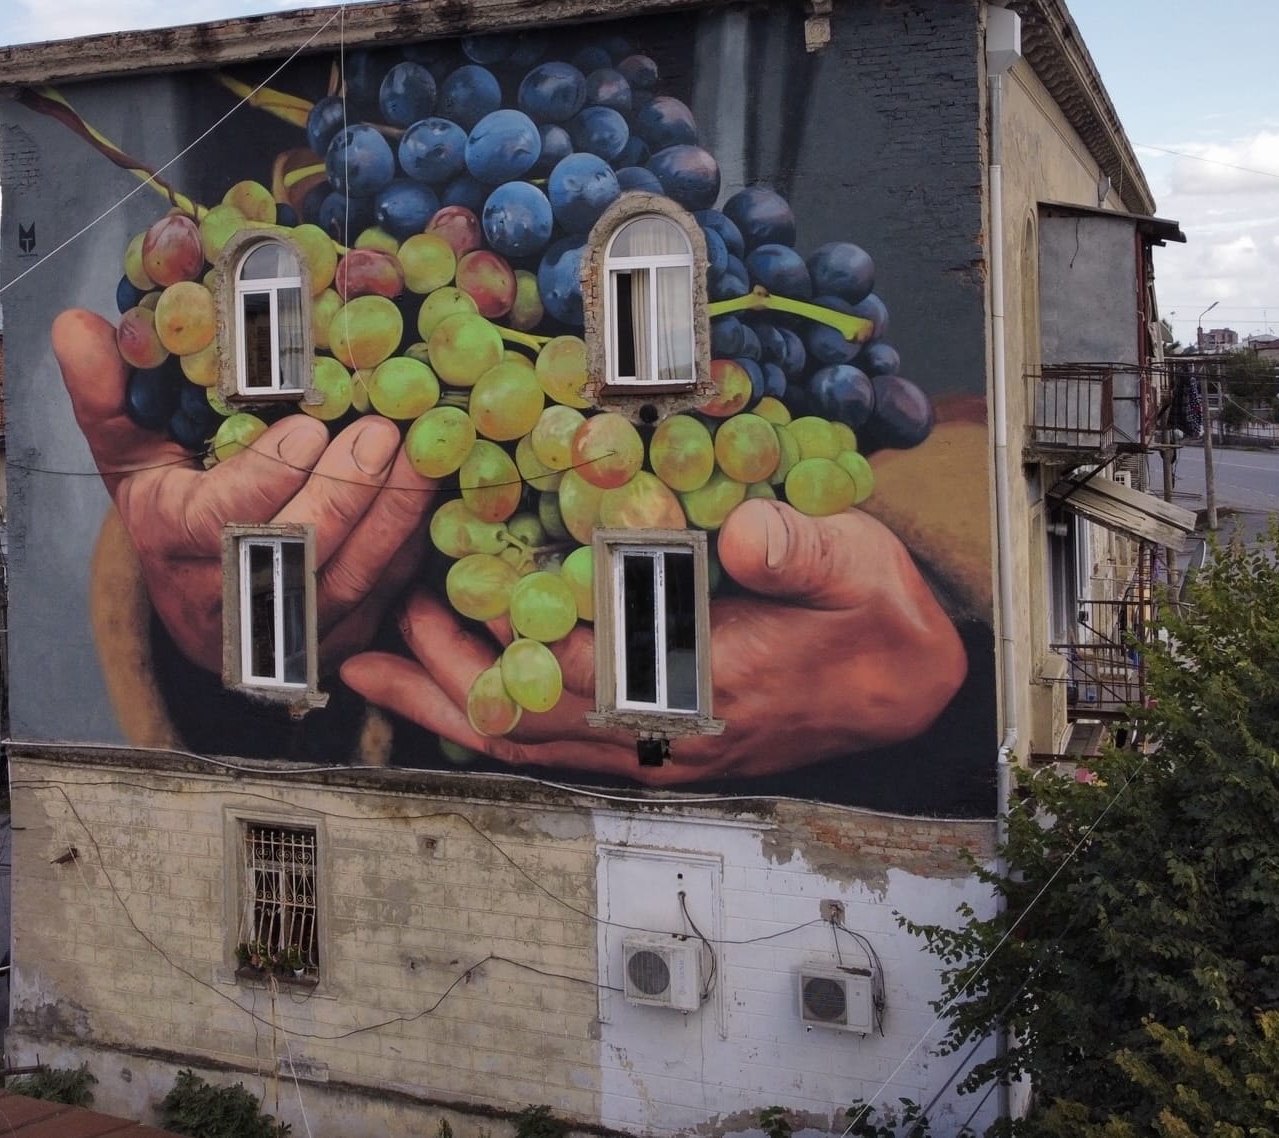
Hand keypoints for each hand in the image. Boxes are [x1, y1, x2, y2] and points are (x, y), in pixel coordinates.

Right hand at [52, 309, 435, 673]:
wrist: (199, 599)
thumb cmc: (170, 507)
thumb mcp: (129, 453)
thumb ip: (105, 393)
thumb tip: (74, 325)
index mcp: (171, 546)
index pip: (219, 524)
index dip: (266, 479)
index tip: (308, 428)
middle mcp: (226, 600)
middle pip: (295, 553)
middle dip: (344, 492)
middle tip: (382, 432)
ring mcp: (285, 629)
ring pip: (349, 579)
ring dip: (392, 515)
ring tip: (418, 452)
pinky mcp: (335, 640)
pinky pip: (383, 598)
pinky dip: (410, 545)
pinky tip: (431, 493)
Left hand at [341, 499, 966, 782]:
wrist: (902, 685)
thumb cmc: (875, 617)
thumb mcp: (858, 566)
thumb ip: (802, 549)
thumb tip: (744, 534)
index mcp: (708, 685)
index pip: (583, 675)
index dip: (508, 641)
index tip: (445, 597)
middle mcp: (668, 732)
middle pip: (533, 722)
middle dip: (448, 679)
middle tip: (378, 627)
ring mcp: (655, 745)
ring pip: (533, 743)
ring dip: (450, 708)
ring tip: (376, 671)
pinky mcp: (651, 738)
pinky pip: (552, 741)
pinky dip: (492, 716)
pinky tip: (451, 687)